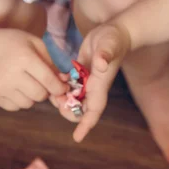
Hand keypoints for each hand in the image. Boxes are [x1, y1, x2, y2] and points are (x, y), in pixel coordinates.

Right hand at [0, 28, 67, 110]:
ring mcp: (1, 86)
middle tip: (41, 81)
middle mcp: (11, 74)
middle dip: (45, 91)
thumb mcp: (36, 45)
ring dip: (32, 96)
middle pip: (39, 95)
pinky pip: (15, 107)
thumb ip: (51, 64)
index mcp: (24, 58)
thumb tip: (65, 83)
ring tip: (26, 82)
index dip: (59, 87)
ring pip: (28, 104)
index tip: (63, 88)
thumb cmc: (16, 44)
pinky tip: (15, 86)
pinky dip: (20, 100)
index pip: (48, 81)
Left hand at [52, 22, 130, 141]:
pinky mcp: (82, 70)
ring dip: (63, 98)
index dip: (85, 124)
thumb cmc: (114, 39)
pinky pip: (71, 85)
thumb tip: (101, 64)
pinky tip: (58, 76)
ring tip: (53, 90)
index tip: (77, 137)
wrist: (115, 31)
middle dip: (68, 109)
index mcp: (100, 85)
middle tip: (56, 100)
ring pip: (74, 97)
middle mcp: (94, 86)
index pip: (93, 111)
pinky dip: (63, 85)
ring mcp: (87, 79)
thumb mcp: (109, 45)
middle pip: (80, 108)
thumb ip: (105, 55)